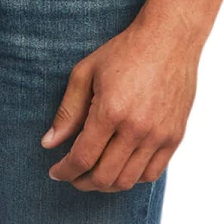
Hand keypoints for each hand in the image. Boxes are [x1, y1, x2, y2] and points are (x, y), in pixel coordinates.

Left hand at [40, 15, 198, 189]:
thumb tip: (49, 143)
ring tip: (94, 174)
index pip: (82, 158)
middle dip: (82, 181)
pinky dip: (132, 178)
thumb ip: (68, 111)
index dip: (65, 171)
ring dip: (106, 184)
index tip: (55, 171)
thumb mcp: (86, 73)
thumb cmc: (125, 51)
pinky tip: (120, 167)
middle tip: (72, 175)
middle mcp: (136, 128)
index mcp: (110, 111)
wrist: (169, 39)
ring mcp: (158, 135)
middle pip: (104, 177)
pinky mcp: (174, 137)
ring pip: (128, 181)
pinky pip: (152, 174)